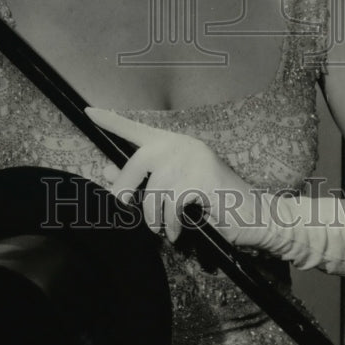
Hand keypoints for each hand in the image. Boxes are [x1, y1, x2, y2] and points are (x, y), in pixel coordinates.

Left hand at [85, 107, 262, 245]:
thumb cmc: (214, 201)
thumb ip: (144, 179)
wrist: (255, 215)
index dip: (112, 121)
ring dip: (154, 217)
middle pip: (139, 161)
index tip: (89, 113)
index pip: (137, 128)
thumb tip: (106, 172)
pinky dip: (172, 225)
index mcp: (175, 142)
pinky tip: (179, 231)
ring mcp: (195, 161)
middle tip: (123, 207)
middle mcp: (183, 145)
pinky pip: (172, 206)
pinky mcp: (203, 181)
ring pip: (155, 190)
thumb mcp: (176, 188)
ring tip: (163, 227)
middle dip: (125, 188)